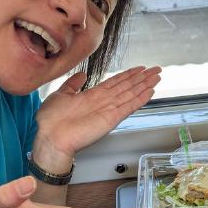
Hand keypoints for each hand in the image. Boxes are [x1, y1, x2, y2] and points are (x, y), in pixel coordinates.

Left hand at [33, 66, 160, 160]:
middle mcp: (103, 102)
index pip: (115, 82)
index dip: (128, 75)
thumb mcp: (61, 94)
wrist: (50, 138)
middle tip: (156, 70)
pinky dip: (139, 99)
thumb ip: (73, 85)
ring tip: (157, 77)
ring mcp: (108, 110)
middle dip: (142, 78)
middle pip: (127, 87)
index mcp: (92, 96)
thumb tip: (82, 75)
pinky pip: (128, 107)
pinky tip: (150, 92)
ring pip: (130, 94)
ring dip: (144, 85)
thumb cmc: (51, 121)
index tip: (140, 69)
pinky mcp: (111, 119)